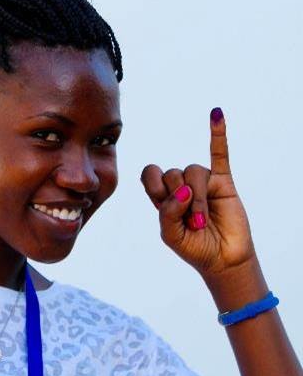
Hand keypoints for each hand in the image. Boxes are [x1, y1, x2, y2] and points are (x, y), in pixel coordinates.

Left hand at [141, 108, 256, 277]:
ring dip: (197, 199)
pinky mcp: (223, 181)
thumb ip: (167, 213)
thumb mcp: (170, 235)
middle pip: (172, 174)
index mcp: (164, 196)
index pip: (150, 174)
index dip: (153, 183)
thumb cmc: (194, 248)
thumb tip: (184, 189)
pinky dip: (218, 133)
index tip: (160, 200)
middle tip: (192, 223)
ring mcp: (203, 182)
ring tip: (202, 220)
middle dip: (180, 200)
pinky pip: (220, 153)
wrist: (224, 261)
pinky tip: (217, 114)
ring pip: (193, 172)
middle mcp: (181, 185)